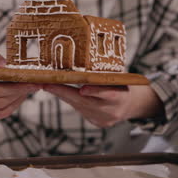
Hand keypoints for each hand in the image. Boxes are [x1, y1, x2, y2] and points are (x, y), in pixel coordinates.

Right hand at [0, 50, 40, 122]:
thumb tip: (7, 64)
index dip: (14, 86)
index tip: (30, 81)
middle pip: (0, 100)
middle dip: (20, 92)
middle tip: (34, 84)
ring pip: (1, 109)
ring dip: (18, 99)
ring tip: (28, 88)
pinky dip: (11, 106)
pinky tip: (18, 96)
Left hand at [43, 84, 163, 127]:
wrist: (130, 105)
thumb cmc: (122, 84)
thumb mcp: (119, 78)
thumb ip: (106, 74)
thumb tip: (86, 56)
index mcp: (121, 97)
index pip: (108, 94)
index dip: (95, 91)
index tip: (82, 89)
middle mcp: (112, 110)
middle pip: (85, 102)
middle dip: (65, 92)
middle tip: (48, 84)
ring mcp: (103, 119)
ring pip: (79, 106)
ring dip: (63, 95)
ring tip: (47, 85)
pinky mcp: (96, 122)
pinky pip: (80, 110)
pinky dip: (70, 100)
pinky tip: (60, 92)